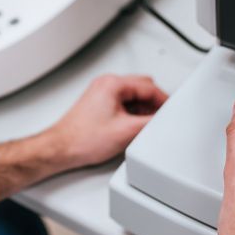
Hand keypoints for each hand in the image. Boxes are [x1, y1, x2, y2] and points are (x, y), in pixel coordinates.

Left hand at [0, 74, 167, 200]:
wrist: (61, 149)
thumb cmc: (83, 139)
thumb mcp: (127, 131)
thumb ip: (151, 122)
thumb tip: (163, 118)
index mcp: (112, 84)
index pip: (149, 86)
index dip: (164, 100)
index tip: (172, 110)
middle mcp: (105, 84)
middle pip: (141, 88)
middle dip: (153, 104)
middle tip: (161, 119)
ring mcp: (101, 94)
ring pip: (133, 97)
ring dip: (142, 110)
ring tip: (145, 128)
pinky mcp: (99, 105)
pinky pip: (123, 104)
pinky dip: (132, 114)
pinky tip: (133, 129)